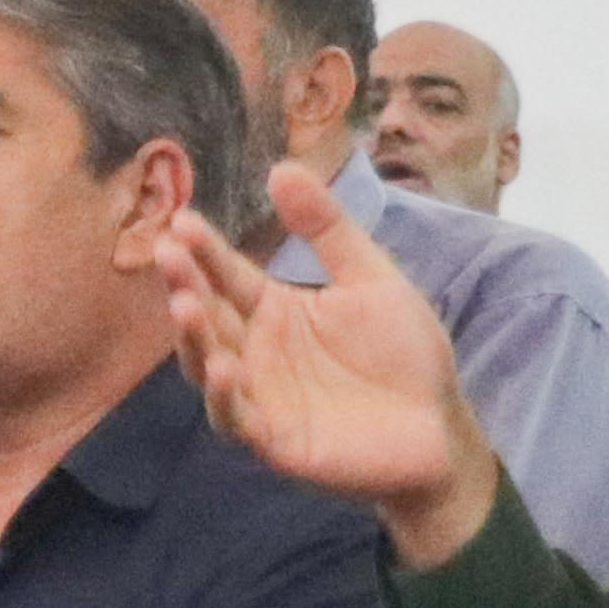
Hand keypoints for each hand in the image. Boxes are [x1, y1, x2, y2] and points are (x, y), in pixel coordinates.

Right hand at [161, 164, 499, 560]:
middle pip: (208, 316)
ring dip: (193, 338)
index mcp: (274, 311)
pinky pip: (236, 419)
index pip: (228, 276)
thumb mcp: (370, 278)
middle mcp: (256, 352)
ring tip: (185, 305)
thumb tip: (282, 167)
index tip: (182, 220)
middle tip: (168, 253)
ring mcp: (259, 397)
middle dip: (185, 285)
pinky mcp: (273, 440)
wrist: (440, 427)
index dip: (205, 250)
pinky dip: (225, 398)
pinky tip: (224, 368)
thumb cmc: (405, 354)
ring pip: (208, 366)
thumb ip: (327, 228)